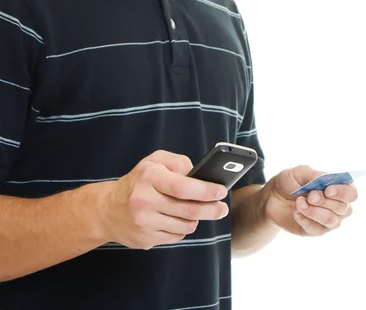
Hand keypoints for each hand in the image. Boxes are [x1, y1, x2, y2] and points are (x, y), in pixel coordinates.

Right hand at [100, 150, 228, 249]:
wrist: (107, 209)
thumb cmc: (137, 181)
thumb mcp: (154, 161)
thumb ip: (177, 162)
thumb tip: (198, 174)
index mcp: (149, 177)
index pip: (183, 187)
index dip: (205, 190)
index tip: (221, 191)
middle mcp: (145, 200)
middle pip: (188, 210)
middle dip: (210, 209)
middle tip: (222, 208)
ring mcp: (144, 223)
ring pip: (185, 226)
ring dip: (196, 219)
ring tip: (197, 211)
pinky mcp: (145, 239)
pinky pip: (176, 237)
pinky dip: (182, 228)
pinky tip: (177, 220)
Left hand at [264, 165, 356, 236]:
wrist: (272, 197)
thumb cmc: (290, 182)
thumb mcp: (299, 172)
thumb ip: (314, 175)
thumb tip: (327, 180)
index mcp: (337, 188)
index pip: (351, 193)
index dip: (342, 192)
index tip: (328, 190)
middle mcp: (337, 206)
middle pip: (343, 208)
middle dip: (325, 201)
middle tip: (309, 196)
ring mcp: (328, 220)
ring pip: (331, 220)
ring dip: (314, 211)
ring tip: (299, 203)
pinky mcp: (316, 231)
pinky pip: (316, 229)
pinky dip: (304, 219)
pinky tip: (295, 211)